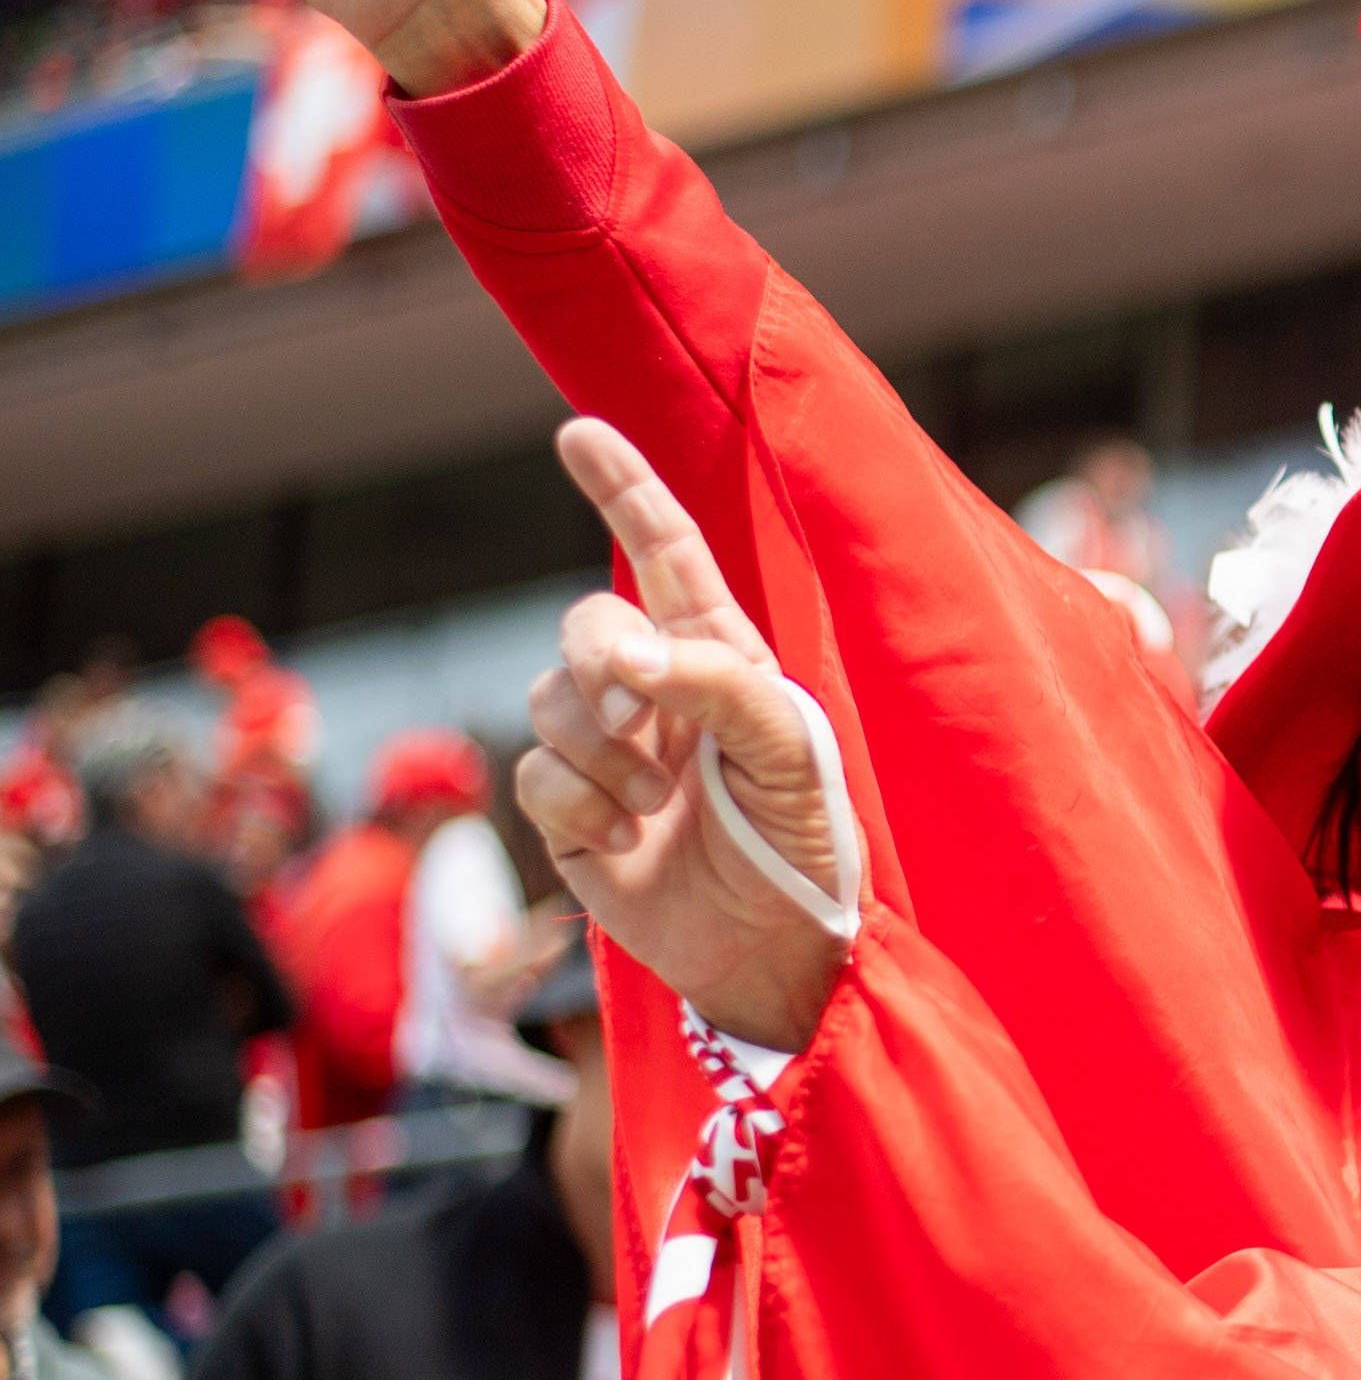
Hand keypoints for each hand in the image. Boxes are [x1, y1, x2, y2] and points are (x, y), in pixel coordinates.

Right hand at [516, 421, 851, 1049]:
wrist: (777, 947)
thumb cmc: (804, 840)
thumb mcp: (790, 753)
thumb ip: (718, 685)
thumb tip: (628, 651)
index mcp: (723, 657)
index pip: (667, 555)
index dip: (625, 491)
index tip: (579, 432)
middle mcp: (658, 689)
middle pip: (586, 624)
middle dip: (602, 658)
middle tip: (642, 711)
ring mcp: (608, 748)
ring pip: (550, 698)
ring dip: (602, 751)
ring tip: (661, 801)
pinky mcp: (570, 810)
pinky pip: (536, 776)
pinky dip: (580, 804)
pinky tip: (628, 837)